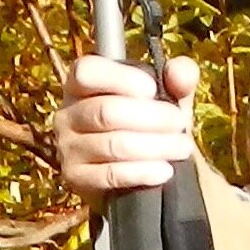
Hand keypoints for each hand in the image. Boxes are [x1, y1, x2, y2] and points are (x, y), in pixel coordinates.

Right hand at [52, 53, 200, 201]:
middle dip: (152, 117)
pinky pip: (110, 174)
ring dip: (156, 146)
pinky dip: (143, 172)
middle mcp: (67, 114)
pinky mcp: (76, 178)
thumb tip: (182, 72)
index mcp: (81, 84)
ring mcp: (68, 147)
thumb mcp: (166, 98)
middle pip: (106, 111)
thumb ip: (178, 78)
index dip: (122, 78)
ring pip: (113, 144)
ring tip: (182, 148)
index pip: (87, 71)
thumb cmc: (149, 126)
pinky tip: (165, 171)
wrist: (141, 178)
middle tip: (180, 123)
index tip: (153, 90)